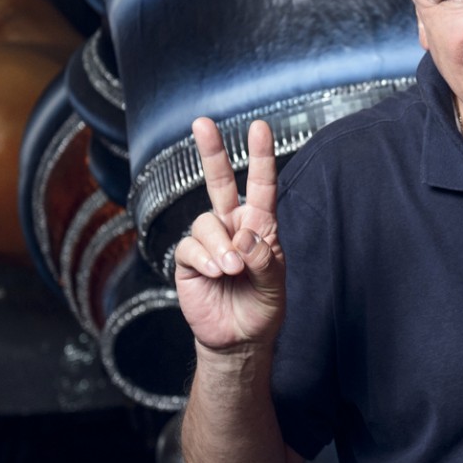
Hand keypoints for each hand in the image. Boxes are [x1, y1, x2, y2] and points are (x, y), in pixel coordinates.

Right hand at [173, 117, 286, 353]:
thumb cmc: (261, 309)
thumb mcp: (274, 285)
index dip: (261, 156)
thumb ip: (264, 259)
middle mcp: (232, 227)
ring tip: (231, 270)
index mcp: (260, 226)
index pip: (262, 185)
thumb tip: (245, 237)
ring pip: (205, 222)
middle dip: (211, 151)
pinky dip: (203, 258)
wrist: (238, 340)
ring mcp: (208, 242)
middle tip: (202, 123)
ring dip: (219, 245)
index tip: (259, 127)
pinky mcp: (188, 261)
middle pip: (219, 182)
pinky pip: (189, 247)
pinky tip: (214, 273)